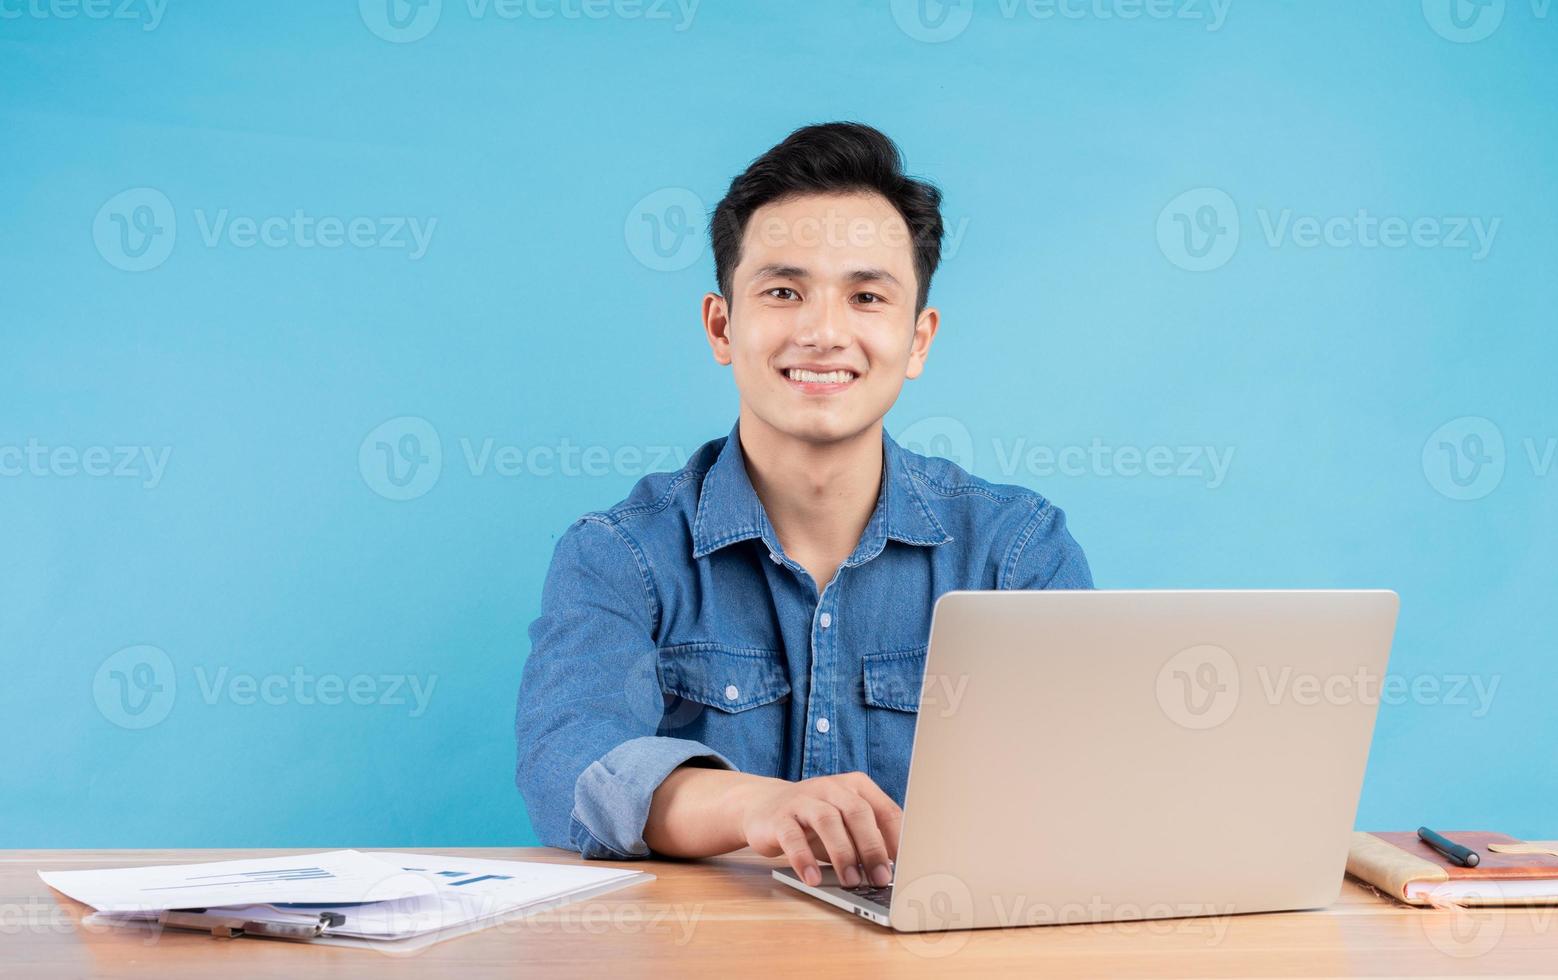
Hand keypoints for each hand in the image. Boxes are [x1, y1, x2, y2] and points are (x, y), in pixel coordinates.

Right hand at [738, 772, 901, 888]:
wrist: (764, 807)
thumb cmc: (816, 822)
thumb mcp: (845, 825)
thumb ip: (866, 840)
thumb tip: (892, 872)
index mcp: (856, 786)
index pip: (885, 809)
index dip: (897, 838)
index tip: (907, 865)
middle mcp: (831, 787)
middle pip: (857, 812)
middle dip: (872, 848)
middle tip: (881, 878)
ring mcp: (803, 799)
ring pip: (827, 820)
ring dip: (842, 853)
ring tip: (850, 881)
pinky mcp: (779, 817)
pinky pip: (792, 837)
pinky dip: (804, 859)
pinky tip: (813, 879)